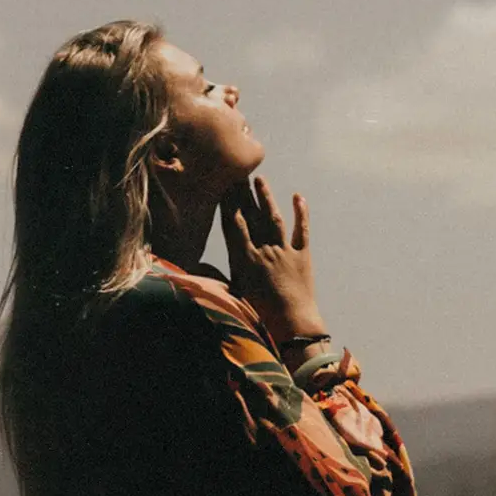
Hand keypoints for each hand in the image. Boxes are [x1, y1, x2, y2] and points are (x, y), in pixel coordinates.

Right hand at [220, 175, 326, 343]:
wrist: (292, 325)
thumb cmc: (259, 316)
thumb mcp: (233, 296)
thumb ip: (214, 279)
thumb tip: (192, 269)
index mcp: (244, 259)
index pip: (233, 224)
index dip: (227, 203)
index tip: (222, 185)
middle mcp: (263, 250)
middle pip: (251, 215)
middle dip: (242, 193)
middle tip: (236, 171)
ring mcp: (284, 251)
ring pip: (273, 218)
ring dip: (266, 198)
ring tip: (259, 179)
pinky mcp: (302, 256)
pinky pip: (301, 230)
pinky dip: (301, 213)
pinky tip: (298, 197)